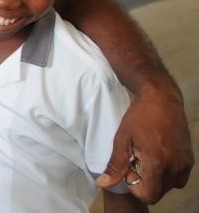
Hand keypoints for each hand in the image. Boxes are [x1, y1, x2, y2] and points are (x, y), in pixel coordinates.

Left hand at [96, 85, 193, 203]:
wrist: (162, 100)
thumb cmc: (140, 117)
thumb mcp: (122, 139)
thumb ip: (116, 165)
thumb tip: (104, 184)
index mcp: (157, 163)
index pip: (149, 196)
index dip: (135, 188)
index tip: (128, 170)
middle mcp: (175, 167)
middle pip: (158, 193)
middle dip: (144, 183)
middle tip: (136, 162)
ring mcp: (185, 164)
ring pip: (169, 186)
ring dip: (156, 179)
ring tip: (146, 158)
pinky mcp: (190, 160)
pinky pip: (179, 177)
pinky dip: (167, 173)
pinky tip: (158, 156)